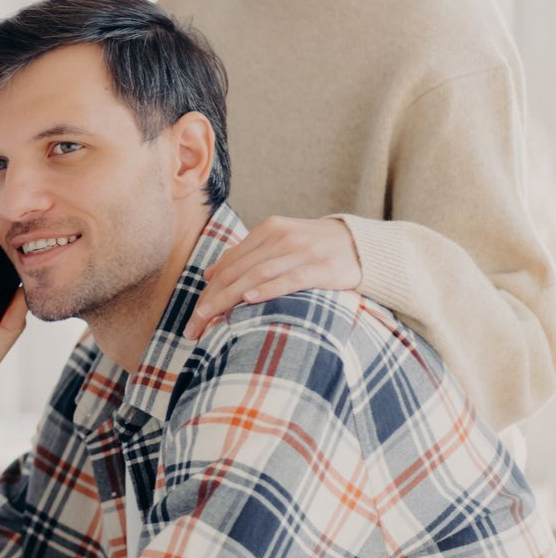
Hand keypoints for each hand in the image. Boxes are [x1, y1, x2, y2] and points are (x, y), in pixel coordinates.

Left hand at [184, 216, 360, 338]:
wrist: (364, 245)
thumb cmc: (316, 249)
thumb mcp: (281, 243)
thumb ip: (247, 255)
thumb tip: (209, 273)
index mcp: (269, 230)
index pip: (230, 262)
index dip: (208, 289)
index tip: (193, 316)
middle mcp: (282, 237)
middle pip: (237, 271)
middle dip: (211, 300)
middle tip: (193, 327)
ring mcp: (302, 251)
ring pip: (256, 275)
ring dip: (229, 298)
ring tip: (208, 318)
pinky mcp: (322, 267)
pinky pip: (290, 279)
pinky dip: (268, 288)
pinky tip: (249, 299)